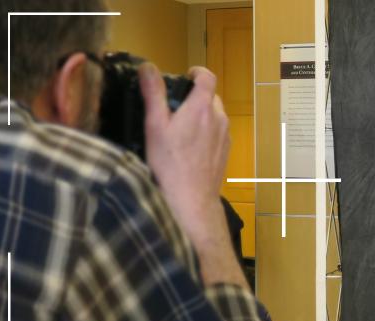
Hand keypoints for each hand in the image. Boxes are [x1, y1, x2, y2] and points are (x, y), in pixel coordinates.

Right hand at [140, 64, 228, 206]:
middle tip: (174, 109)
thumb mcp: (155, 126)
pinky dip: (206, 132)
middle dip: (195, 97)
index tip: (185, 77)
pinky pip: (218, 132)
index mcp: (202, 107)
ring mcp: (225, 135)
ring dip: (201, 115)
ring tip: (180, 131)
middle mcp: (219, 118)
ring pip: (215, 115)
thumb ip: (154, 94)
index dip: (196, 72)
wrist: (191, 199)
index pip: (207, 76)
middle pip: (211, 97)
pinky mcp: (226, 151)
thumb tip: (148, 67)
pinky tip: (190, 148)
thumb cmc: (170, 163)